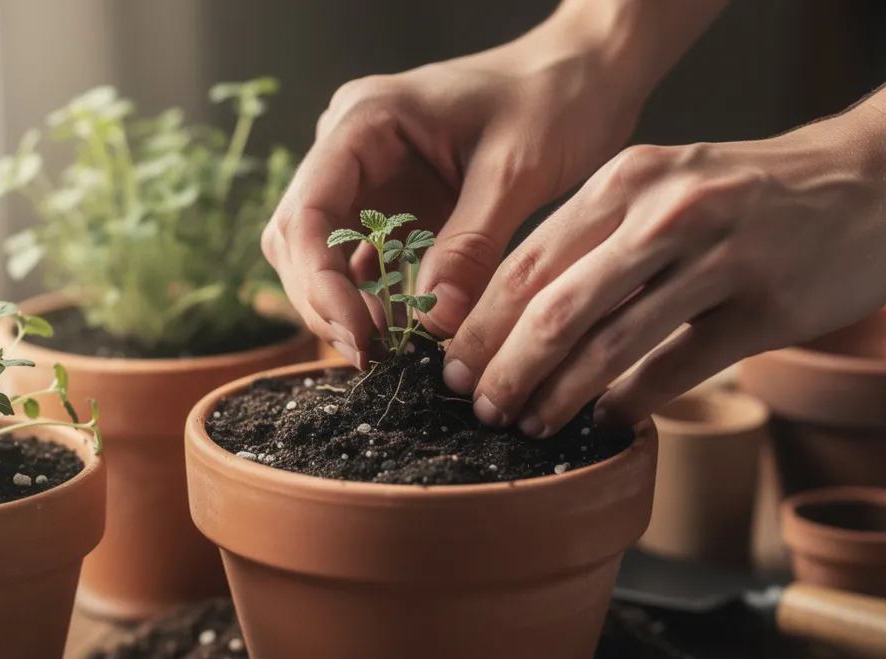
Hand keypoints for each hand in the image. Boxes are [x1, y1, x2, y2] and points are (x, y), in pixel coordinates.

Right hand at [262, 15, 646, 366]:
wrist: (586, 74)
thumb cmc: (554, 98)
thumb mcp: (517, 170)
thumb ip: (473, 244)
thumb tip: (436, 323)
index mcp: (364, 121)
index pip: (307, 212)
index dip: (319, 282)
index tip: (360, 337)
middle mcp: (351, 148)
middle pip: (300, 240)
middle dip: (325, 303)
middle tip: (373, 357)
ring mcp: (370, 178)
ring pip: (325, 257)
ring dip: (347, 307)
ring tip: (390, 353)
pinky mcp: (397, 207)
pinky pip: (367, 263)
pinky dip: (379, 301)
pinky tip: (406, 333)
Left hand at [442, 116, 885, 433]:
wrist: (879, 176)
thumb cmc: (756, 191)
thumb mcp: (669, 183)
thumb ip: (601, 236)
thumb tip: (522, 312)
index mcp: (628, 180)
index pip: (529, 262)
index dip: (481, 323)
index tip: (452, 367)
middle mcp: (666, 212)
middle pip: (555, 307)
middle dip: (505, 368)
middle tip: (480, 407)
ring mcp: (719, 258)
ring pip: (610, 343)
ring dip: (557, 395)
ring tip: (529, 425)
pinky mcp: (767, 305)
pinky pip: (676, 367)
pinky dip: (631, 404)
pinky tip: (608, 425)